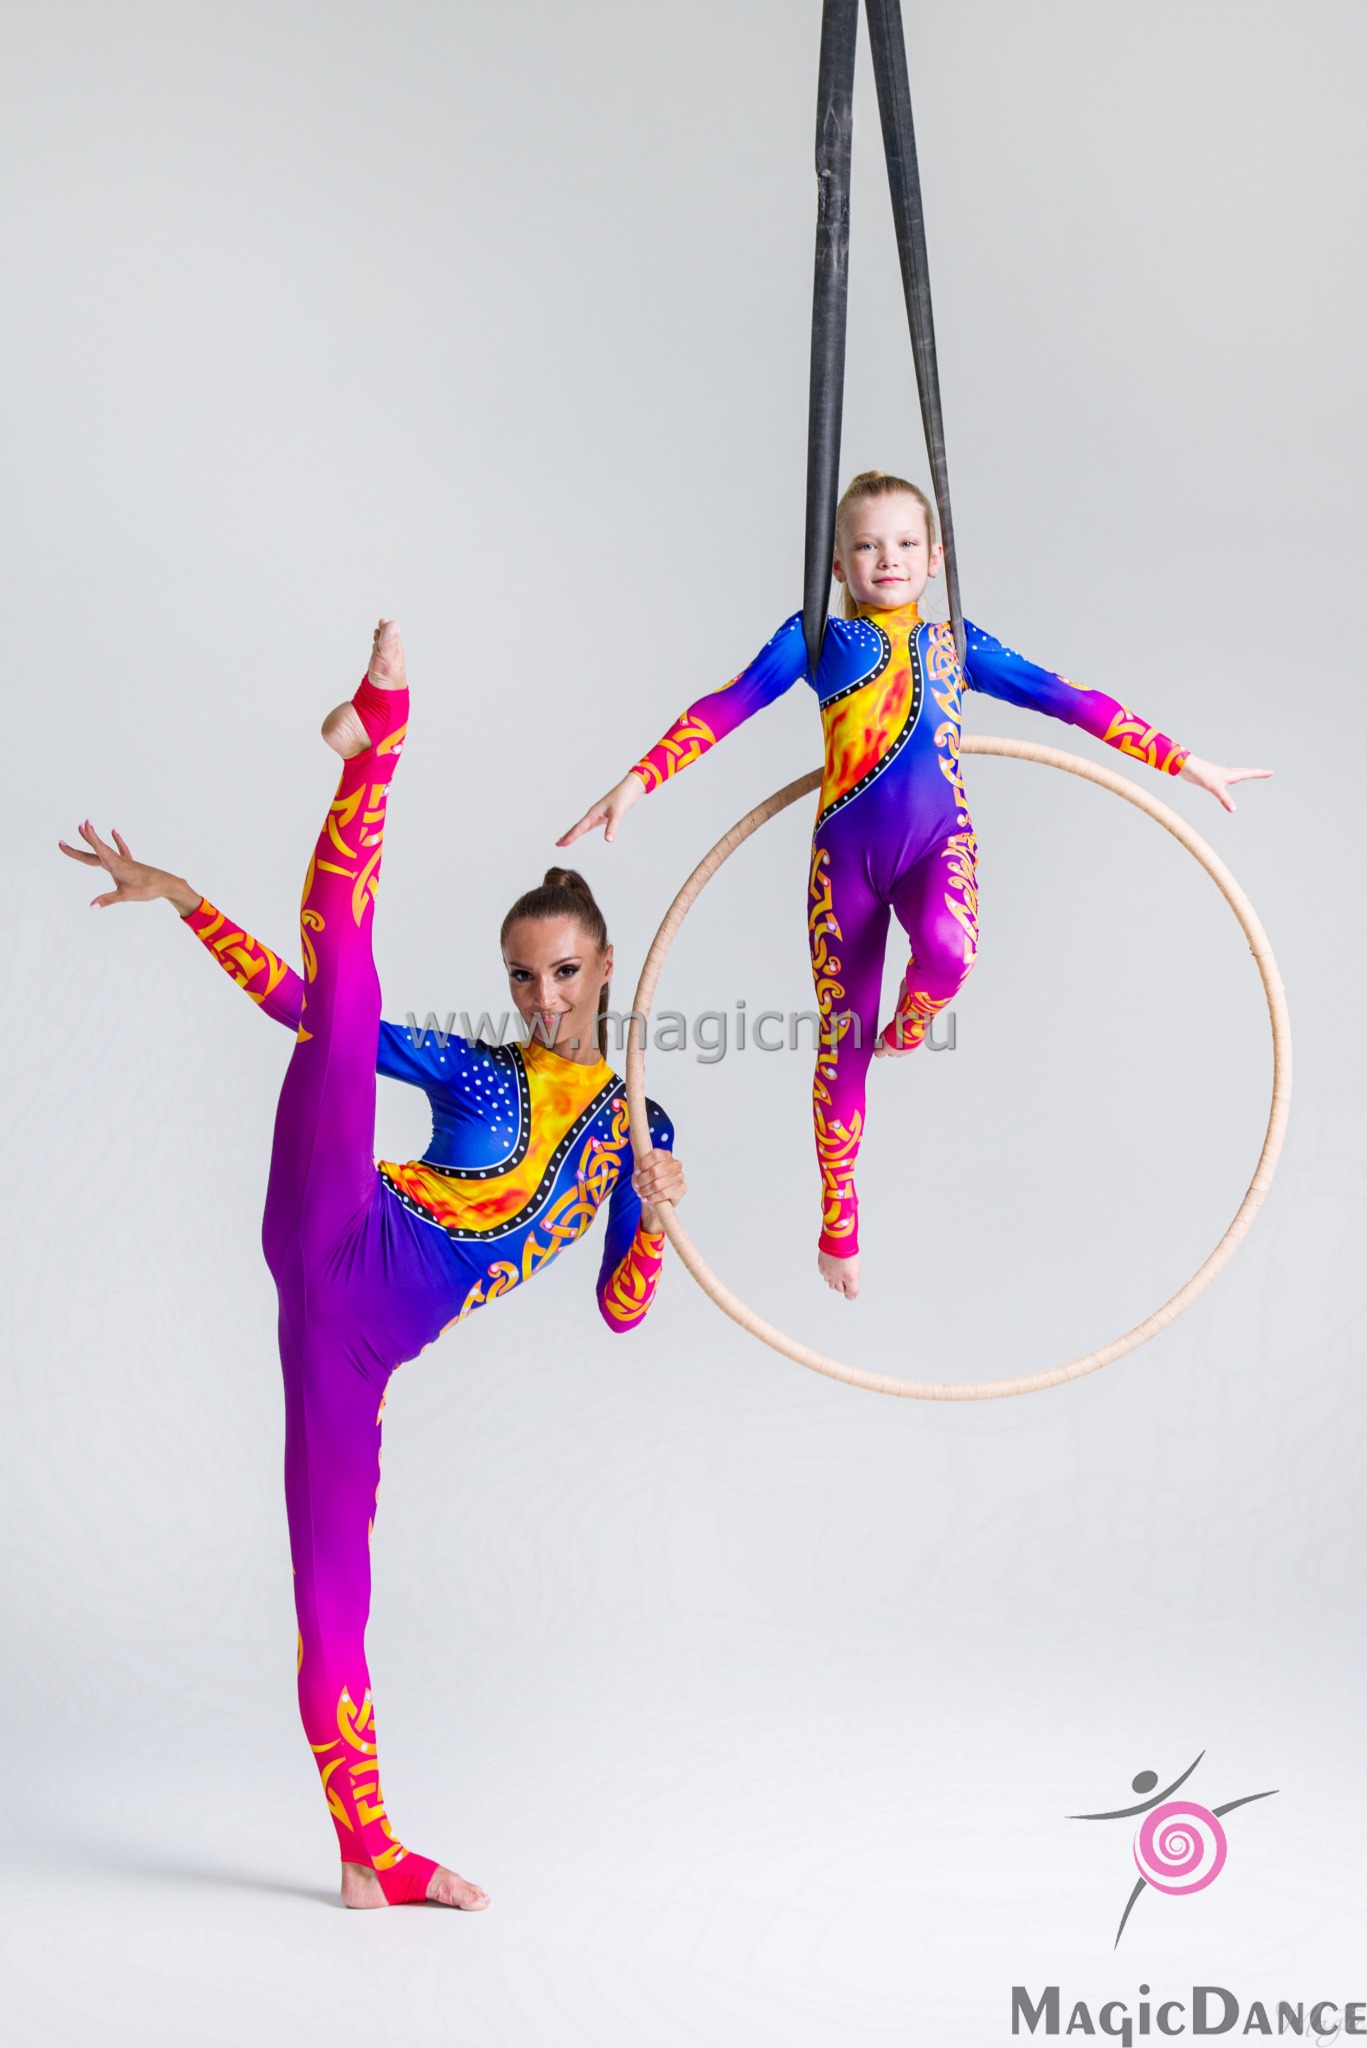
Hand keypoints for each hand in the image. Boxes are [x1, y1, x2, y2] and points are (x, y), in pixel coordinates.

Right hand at [58, 821, 199, 912]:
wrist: (166, 884)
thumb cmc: (147, 888)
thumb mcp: (125, 895)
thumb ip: (107, 900)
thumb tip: (91, 907)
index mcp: (115, 864)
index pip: (98, 848)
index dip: (90, 836)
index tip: (82, 824)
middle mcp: (117, 860)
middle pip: (94, 851)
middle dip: (77, 847)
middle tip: (61, 842)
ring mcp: (123, 861)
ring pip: (104, 849)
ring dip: (92, 840)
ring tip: (81, 828)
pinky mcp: (130, 864)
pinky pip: (120, 850)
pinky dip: (116, 840)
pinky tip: (114, 831)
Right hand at [557, 772, 644, 847]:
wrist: (630, 789)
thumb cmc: (623, 798)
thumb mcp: (618, 813)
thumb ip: (612, 827)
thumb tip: (608, 840)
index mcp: (593, 813)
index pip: (580, 827)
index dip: (571, 836)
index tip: (562, 844)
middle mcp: (593, 814)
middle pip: (577, 827)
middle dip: (567, 836)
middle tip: (558, 844)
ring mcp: (597, 815)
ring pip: (582, 826)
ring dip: (574, 833)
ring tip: (565, 840)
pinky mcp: (603, 816)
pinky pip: (590, 825)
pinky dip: (584, 830)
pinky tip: (582, 832)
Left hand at [633, 1148, 685, 1232]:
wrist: (657, 1198)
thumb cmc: (648, 1180)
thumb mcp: (640, 1166)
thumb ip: (638, 1152)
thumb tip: (631, 1133)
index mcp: (665, 1155)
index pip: (655, 1155)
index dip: (643, 1164)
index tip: (637, 1172)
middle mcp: (675, 1164)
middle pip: (655, 1171)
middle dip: (642, 1180)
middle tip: (637, 1185)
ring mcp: (679, 1176)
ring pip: (658, 1184)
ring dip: (646, 1190)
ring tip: (641, 1193)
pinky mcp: (682, 1188)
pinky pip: (664, 1193)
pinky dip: (652, 1197)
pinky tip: (647, 1198)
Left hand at [1178, 755, 1271, 813]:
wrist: (1187, 767)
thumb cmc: (1202, 774)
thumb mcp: (1215, 789)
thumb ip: (1225, 799)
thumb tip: (1233, 810)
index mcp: (1231, 774)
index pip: (1250, 773)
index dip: (1261, 774)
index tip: (1271, 772)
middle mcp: (1227, 773)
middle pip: (1245, 771)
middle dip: (1256, 773)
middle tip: (1265, 773)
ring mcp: (1219, 775)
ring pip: (1236, 773)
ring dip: (1244, 773)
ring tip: (1249, 774)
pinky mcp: (1212, 777)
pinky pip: (1226, 778)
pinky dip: (1231, 779)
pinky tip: (1227, 781)